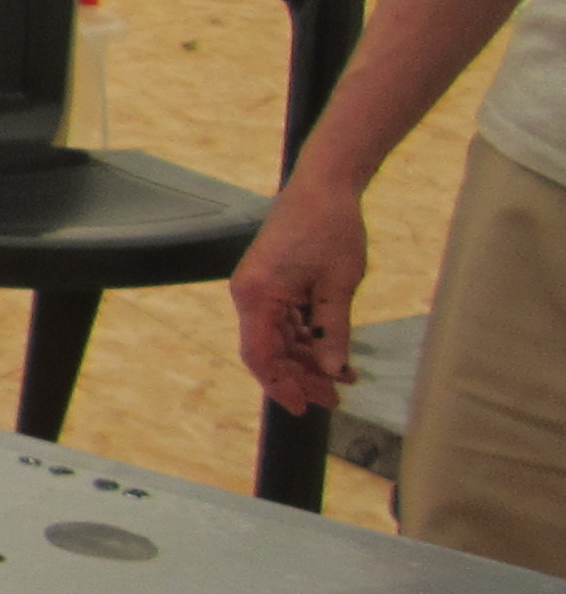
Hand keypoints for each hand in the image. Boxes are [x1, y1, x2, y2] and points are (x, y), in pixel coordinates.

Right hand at [231, 179, 367, 414]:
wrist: (323, 185)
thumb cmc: (330, 228)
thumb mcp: (339, 285)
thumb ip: (333, 331)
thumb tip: (334, 371)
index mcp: (256, 296)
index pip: (261, 355)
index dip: (281, 385)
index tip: (305, 408)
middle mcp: (249, 295)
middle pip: (269, 351)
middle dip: (300, 376)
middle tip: (335, 398)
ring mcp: (258, 290)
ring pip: (278, 339)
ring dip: (306, 360)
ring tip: (343, 377)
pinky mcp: (271, 283)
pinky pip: (284, 322)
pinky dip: (306, 339)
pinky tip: (333, 351)